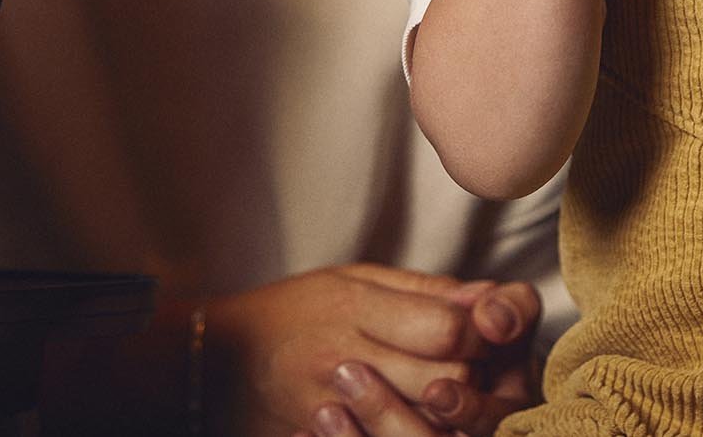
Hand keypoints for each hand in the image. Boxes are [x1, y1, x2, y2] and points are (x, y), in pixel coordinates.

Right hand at [209, 264, 540, 436]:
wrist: (213, 363)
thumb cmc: (291, 312)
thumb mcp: (353, 281)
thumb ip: (424, 291)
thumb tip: (490, 295)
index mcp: (353, 310)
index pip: (447, 329)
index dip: (478, 330)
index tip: (479, 328)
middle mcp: (342, 361)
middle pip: (444, 380)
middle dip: (470, 374)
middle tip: (466, 363)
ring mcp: (331, 410)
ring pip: (424, 422)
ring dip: (447, 411)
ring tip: (440, 392)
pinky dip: (411, 431)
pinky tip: (410, 417)